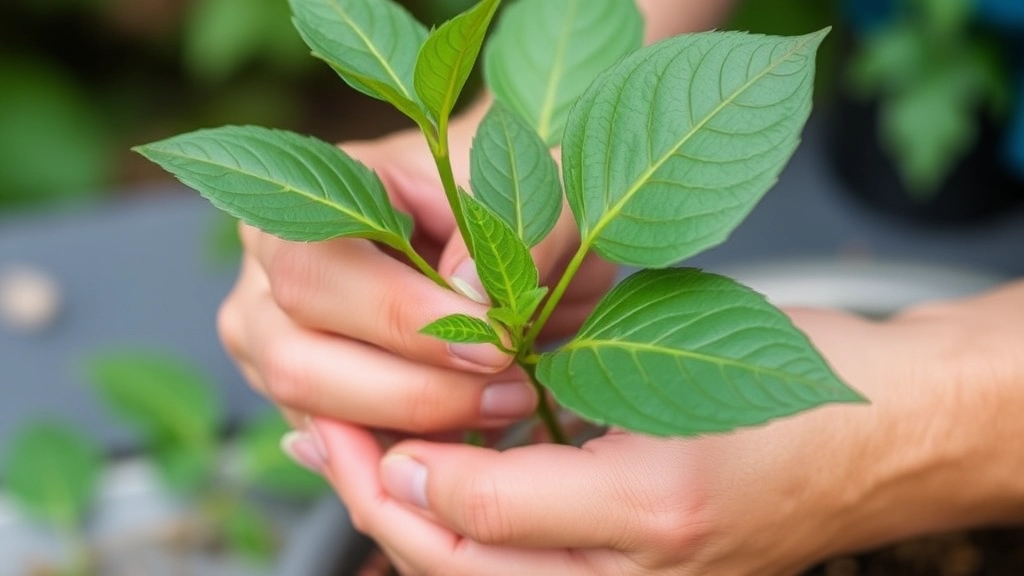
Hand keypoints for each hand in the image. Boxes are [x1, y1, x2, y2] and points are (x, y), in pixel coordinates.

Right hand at [217, 111, 616, 432]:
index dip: (404, 320)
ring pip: (309, 412)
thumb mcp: (539, 198)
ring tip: (502, 405)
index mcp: (312, 203)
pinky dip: (406, 451)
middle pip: (296, 358)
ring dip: (413, 426)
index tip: (495, 343)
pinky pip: (337, 448)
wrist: (521, 243)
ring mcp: (274, 342)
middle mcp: (270, 274)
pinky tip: (472, 434)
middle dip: (412, 390)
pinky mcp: (305, 399)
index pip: (317, 274)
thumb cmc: (519, 208)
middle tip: (507, 390)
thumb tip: (463, 291)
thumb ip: (510, 236)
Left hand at [309, 288, 1023, 574]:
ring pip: (474, 549)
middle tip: (315, 430)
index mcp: (616, 566)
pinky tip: (425, 449)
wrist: (880, 425)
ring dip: (401, 494)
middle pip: (448, 559)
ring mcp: (613, 564)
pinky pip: (517, 532)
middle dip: (371, 493)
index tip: (332, 426)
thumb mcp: (660, 458)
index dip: (380, 488)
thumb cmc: (792, 417)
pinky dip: (457, 492)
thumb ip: (532, 497)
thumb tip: (416, 490)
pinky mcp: (622, 540)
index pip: (453, 550)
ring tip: (340, 438)